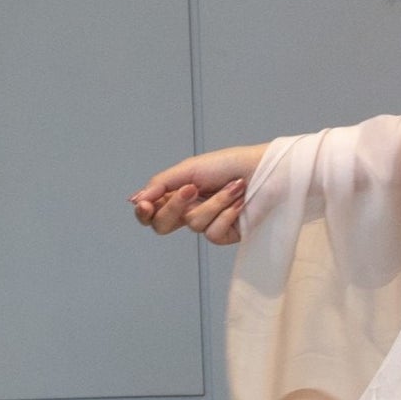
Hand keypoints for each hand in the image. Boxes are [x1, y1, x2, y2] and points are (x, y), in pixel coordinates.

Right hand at [129, 145, 267, 245]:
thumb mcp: (190, 168)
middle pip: (162, 225)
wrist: (265, 171)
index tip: (145, 205)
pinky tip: (240, 202)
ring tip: (233, 187)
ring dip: (214, 203)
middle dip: (176, 207)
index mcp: (178, 193)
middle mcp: (190, 210)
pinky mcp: (226, 234)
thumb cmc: (230, 164)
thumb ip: (161, 184)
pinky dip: (226, 214)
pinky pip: (213, 233)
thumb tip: (135, 199)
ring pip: (192, 225)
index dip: (144, 213)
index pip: (151, 212)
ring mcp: (208, 223)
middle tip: (192, 190)